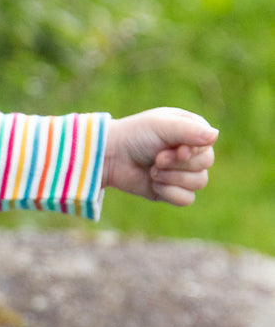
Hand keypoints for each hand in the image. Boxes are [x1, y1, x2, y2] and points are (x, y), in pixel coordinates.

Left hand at [103, 108, 217, 205]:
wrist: (110, 157)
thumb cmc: (135, 136)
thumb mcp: (161, 126)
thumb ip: (189, 130)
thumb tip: (215, 135)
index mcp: (192, 131)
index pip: (208, 145)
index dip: (193, 151)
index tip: (178, 150)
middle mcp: (191, 152)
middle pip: (205, 165)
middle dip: (178, 164)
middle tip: (157, 159)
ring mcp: (182, 172)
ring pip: (199, 183)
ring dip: (172, 178)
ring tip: (153, 171)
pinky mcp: (172, 191)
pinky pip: (187, 200)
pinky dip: (170, 193)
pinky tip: (154, 184)